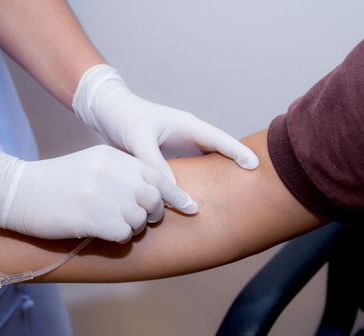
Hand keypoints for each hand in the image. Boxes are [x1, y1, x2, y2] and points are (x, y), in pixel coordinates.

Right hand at [0, 145, 196, 242]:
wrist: (20, 192)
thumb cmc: (60, 181)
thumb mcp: (95, 164)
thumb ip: (125, 172)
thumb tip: (159, 191)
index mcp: (114, 156)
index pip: (158, 175)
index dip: (176, 194)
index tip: (191, 208)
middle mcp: (113, 172)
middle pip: (154, 198)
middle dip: (153, 213)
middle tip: (142, 218)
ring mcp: (103, 194)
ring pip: (140, 218)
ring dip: (133, 227)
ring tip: (113, 222)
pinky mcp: (93, 217)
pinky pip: (124, 234)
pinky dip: (119, 237)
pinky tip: (103, 231)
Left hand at [72, 64, 258, 184]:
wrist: (108, 111)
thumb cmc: (124, 118)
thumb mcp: (139, 140)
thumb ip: (156, 166)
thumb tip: (174, 193)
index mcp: (188, 125)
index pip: (220, 140)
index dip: (238, 152)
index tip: (255, 165)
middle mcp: (189, 135)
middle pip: (220, 152)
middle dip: (236, 165)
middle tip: (254, 183)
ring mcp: (181, 146)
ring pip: (206, 163)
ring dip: (218, 175)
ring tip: (234, 192)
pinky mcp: (171, 156)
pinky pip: (191, 170)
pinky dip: (197, 181)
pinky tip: (199, 195)